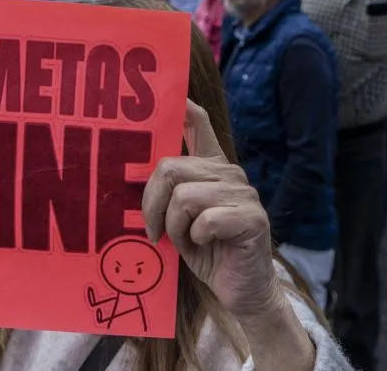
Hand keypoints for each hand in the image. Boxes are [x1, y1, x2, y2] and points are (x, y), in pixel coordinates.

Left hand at [142, 100, 278, 321]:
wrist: (242, 291)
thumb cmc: (207, 254)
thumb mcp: (178, 221)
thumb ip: (167, 195)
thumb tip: (133, 176)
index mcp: (211, 169)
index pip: (199, 126)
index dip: (184, 108)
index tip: (174, 94)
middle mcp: (229, 173)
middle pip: (171, 168)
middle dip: (152, 204)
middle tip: (153, 232)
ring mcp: (244, 193)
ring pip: (185, 196)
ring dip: (174, 227)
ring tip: (184, 242)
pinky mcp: (253, 218)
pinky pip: (206, 219)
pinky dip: (197, 237)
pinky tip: (207, 245)